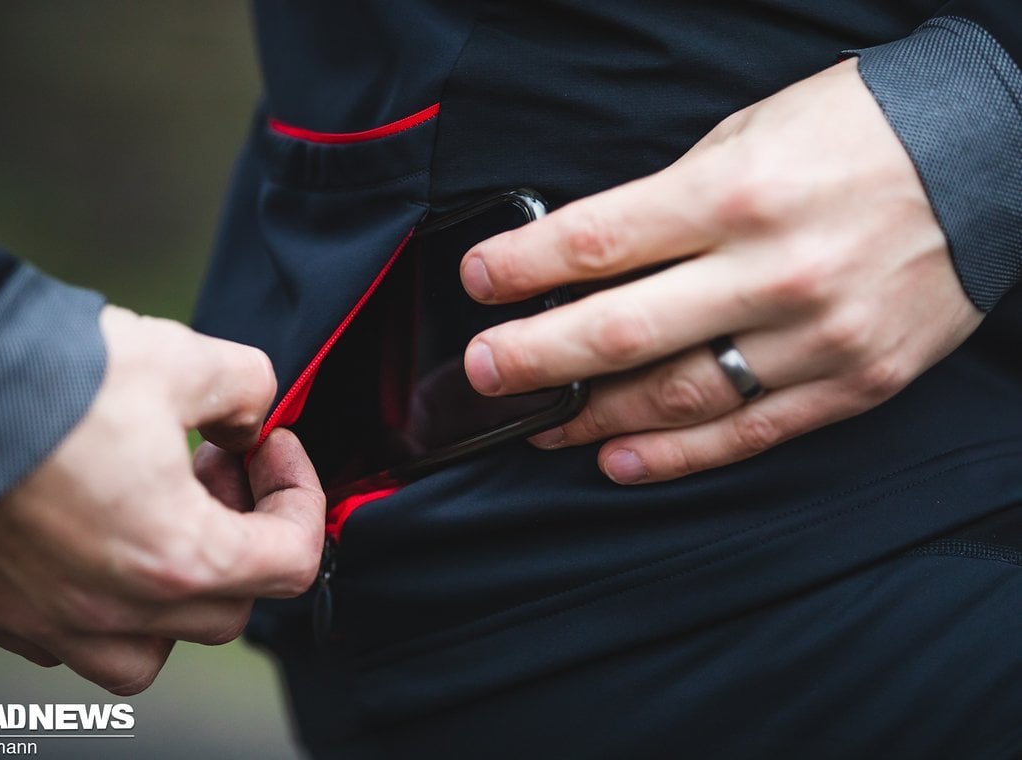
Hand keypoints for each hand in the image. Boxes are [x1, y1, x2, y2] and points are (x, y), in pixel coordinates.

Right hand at [0, 306, 323, 694]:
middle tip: (213, 465)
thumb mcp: (182, 359)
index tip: (271, 448)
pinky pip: (67, 641)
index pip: (293, 561)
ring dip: (174, 593)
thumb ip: (249, 389)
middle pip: (227, 608)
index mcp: (176, 557)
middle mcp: (112, 609)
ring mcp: (45, 619)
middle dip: (241, 534)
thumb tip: (251, 418)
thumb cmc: (48, 374)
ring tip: (159, 516)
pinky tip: (91, 531)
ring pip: (146, 651)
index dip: (300, 495)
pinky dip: (101, 602)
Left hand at [460, 59, 982, 483]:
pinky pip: (748, 431)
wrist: (989, 157)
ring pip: (678, 396)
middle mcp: (770, 271)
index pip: (596, 242)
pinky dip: (676, 455)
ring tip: (540, 424)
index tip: (478, 282)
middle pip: (619, 332)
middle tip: (483, 373)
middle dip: (534, 358)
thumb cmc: (856, 135)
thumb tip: (587, 260)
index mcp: (734, 194)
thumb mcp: (746, 138)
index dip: (521, 268)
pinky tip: (618, 460)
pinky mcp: (852, 382)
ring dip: (594, 416)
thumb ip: (668, 205)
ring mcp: (815, 336)